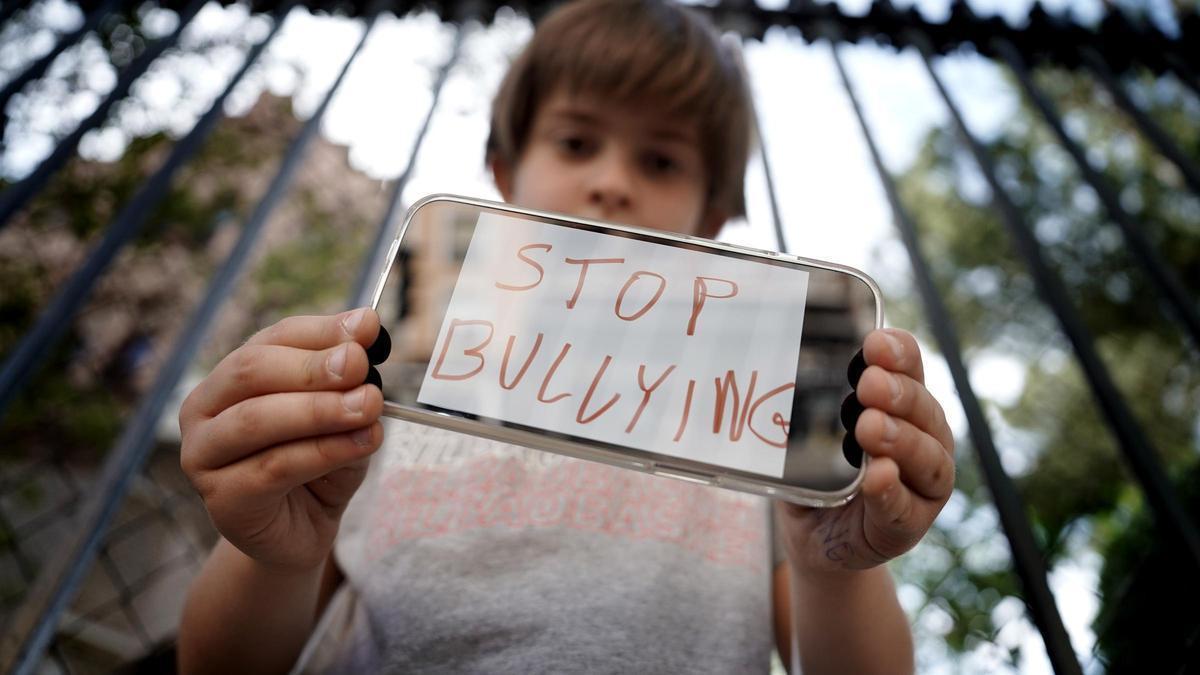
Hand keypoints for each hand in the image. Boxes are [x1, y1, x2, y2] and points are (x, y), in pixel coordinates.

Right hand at [179, 309, 384, 572]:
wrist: (303, 531)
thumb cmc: (318, 463)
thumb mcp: (341, 413)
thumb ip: (347, 377)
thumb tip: (366, 329)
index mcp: (230, 377)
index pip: (272, 339)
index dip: (320, 330)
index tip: (367, 327)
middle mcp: (203, 410)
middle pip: (251, 371)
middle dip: (312, 366)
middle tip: (359, 365)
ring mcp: (204, 456)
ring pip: (258, 419)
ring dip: (320, 409)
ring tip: (369, 405)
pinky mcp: (222, 500)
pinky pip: (275, 467)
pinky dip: (325, 451)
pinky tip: (364, 441)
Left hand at [777, 328, 954, 575]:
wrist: (814, 541)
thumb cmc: (816, 477)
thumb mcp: (807, 436)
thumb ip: (801, 410)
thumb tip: (765, 371)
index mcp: (901, 407)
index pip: (910, 369)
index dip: (900, 353)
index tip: (875, 343)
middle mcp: (924, 440)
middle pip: (925, 410)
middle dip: (899, 393)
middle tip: (869, 384)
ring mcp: (923, 486)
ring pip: (929, 458)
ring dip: (900, 439)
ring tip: (870, 428)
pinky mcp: (909, 525)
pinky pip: (905, 507)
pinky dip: (891, 490)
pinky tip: (878, 476)